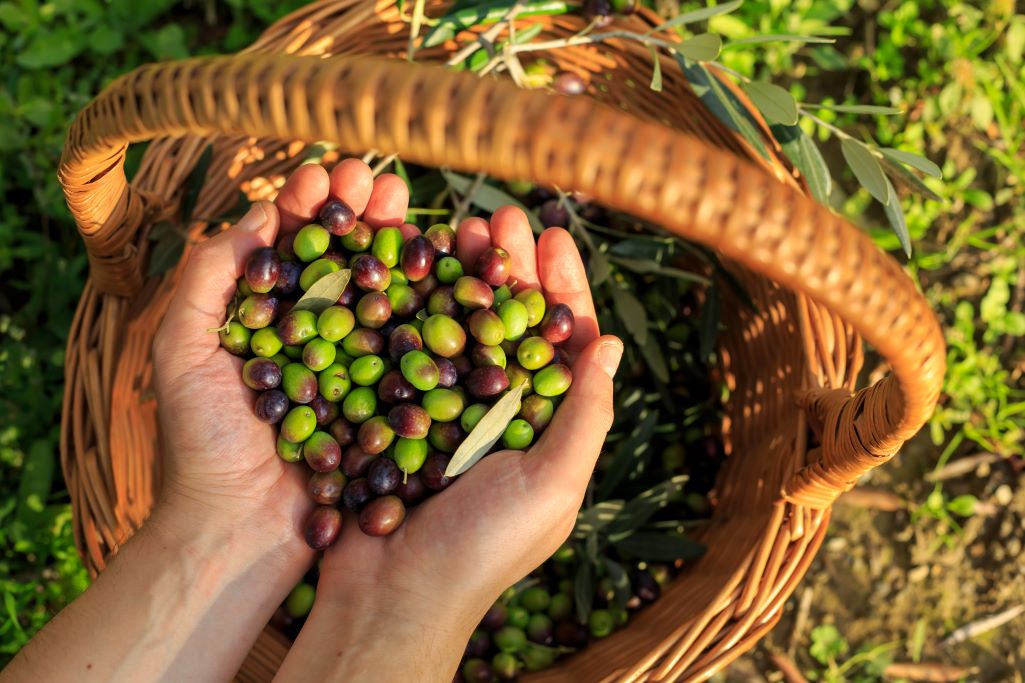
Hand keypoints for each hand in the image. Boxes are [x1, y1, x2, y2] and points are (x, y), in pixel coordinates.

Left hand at [151, 160, 409, 550]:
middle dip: (365, 216)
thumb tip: (258, 213)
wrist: (239, 531)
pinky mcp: (385, 401)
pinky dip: (429, 310)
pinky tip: (446, 274)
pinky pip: (410, 349)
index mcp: (267, 316)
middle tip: (385, 180)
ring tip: (416, 213)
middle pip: (345, 261)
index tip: (331, 171)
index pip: (292, 246)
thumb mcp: (181, 349)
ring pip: (382, 296)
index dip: (312, 205)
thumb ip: (209, 277)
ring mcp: (354, 367)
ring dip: (400, 250)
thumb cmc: (202, 443)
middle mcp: (314, 335)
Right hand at [276, 202, 622, 682]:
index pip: (562, 341)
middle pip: (509, 320)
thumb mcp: (552, 486)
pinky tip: (405, 269)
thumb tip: (609, 343)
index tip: (556, 236)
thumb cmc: (483, 549)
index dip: (562, 287)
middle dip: (510, 265)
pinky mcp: (395, 411)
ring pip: (458, 323)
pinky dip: (409, 306)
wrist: (391, 597)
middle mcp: (499, 411)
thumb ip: (584, 416)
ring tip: (458, 225)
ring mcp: (444, 408)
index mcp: (545, 426)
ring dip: (461, 273)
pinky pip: (407, 347)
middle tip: (501, 213)